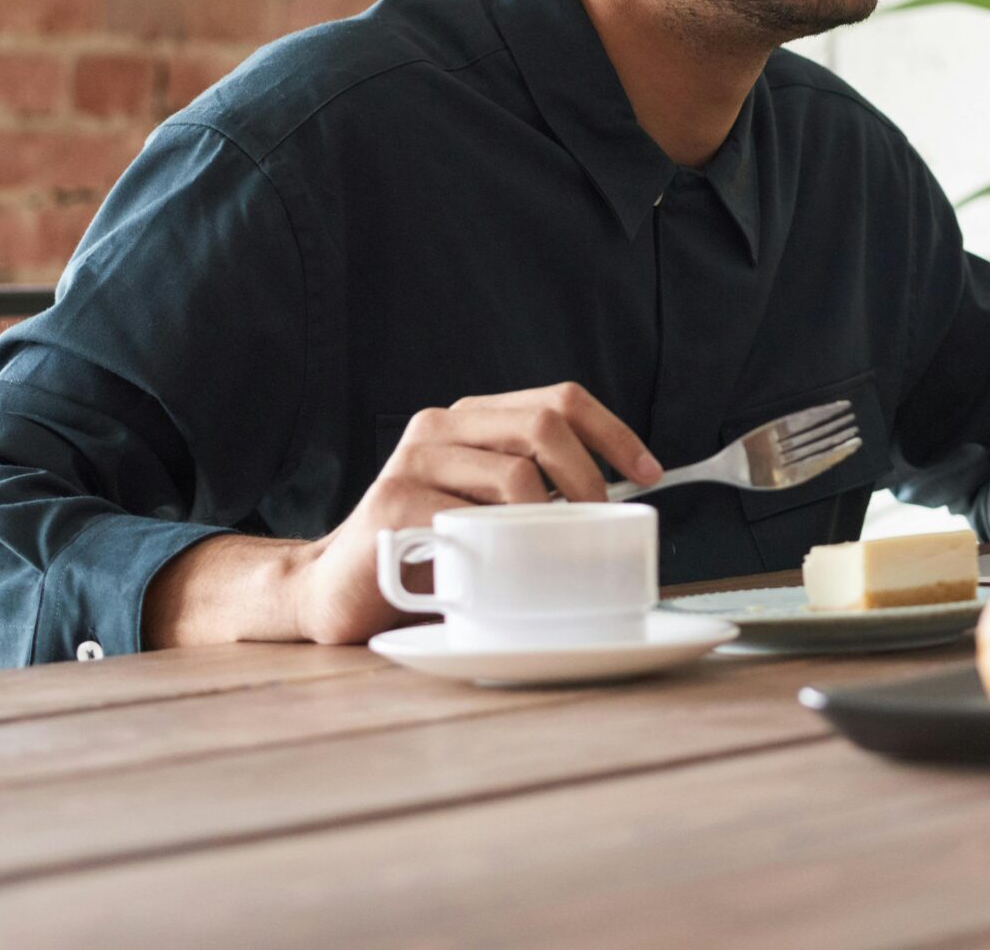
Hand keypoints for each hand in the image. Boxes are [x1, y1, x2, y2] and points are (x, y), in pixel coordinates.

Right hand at [145, 382, 662, 649]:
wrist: (338, 590)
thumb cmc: (428, 551)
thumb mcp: (490, 508)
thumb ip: (535, 490)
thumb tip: (619, 505)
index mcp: (472, 418)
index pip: (560, 399)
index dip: (614, 432)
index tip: (650, 472)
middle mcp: (441, 426)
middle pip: (544, 426)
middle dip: (590, 477)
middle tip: (602, 523)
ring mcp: (414, 462)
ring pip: (515, 474)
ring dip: (552, 520)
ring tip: (552, 552)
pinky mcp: (394, 506)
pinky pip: (473, 519)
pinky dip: (503, 547)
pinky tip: (501, 566)